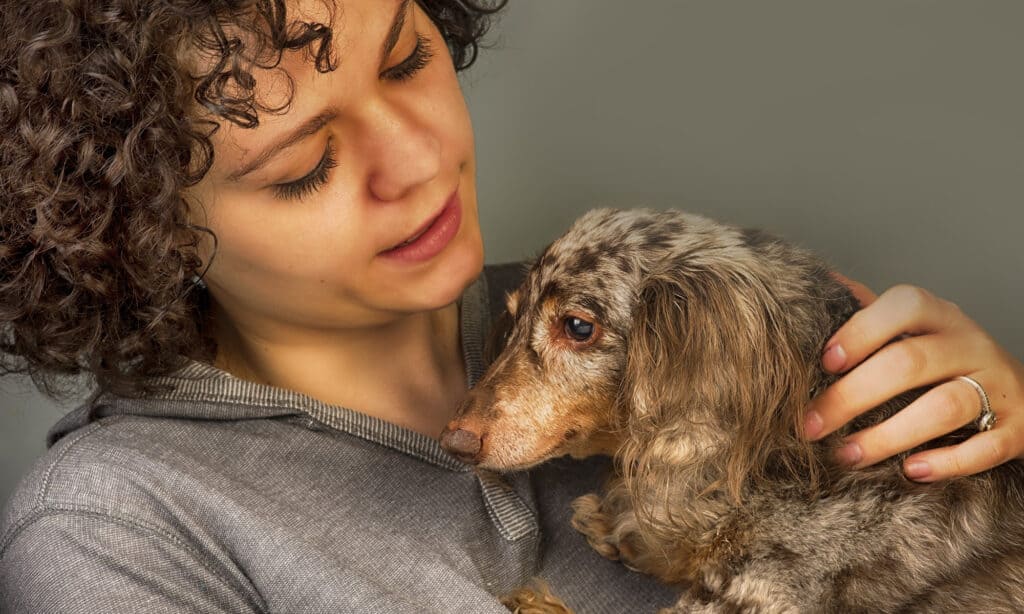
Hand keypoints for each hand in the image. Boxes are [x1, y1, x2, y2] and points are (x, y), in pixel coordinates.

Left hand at [802, 274, 1023, 480]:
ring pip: (944, 406)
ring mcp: (997, 386)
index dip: (861, 331)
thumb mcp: (915, 330)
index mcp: (941, 316)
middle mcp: (971, 345)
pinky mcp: (1016, 429)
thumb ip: (871, 314)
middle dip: (853, 396)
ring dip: (888, 436)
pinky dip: (946, 462)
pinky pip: (984, 447)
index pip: (904, 306)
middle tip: (812, 425)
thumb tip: (824, 283)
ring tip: (846, 455)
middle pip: (910, 362)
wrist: (1020, 393)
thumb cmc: (945, 360)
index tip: (824, 363)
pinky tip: (910, 471)